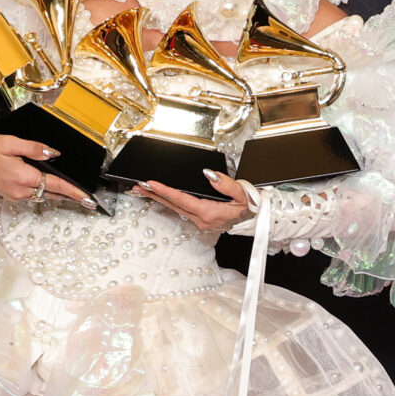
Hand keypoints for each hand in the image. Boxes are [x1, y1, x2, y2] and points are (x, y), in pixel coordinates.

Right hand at [0, 135, 90, 205]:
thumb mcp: (11, 143)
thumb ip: (34, 148)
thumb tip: (53, 154)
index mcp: (23, 177)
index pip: (55, 185)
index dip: (73, 191)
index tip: (87, 198)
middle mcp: (21, 190)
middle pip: (52, 193)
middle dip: (71, 196)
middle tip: (88, 200)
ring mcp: (16, 195)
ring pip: (43, 195)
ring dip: (59, 195)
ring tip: (75, 194)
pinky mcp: (12, 196)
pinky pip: (33, 195)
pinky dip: (45, 192)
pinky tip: (53, 189)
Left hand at [135, 170, 255, 231]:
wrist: (256, 218)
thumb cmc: (249, 205)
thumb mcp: (242, 193)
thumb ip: (225, 184)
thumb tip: (207, 174)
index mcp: (210, 212)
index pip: (182, 199)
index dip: (165, 191)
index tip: (151, 183)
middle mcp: (202, 219)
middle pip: (173, 205)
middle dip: (154, 195)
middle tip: (138, 186)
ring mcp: (200, 221)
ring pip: (175, 208)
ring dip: (159, 198)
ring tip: (143, 190)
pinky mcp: (200, 220)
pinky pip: (180, 210)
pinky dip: (168, 202)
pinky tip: (160, 197)